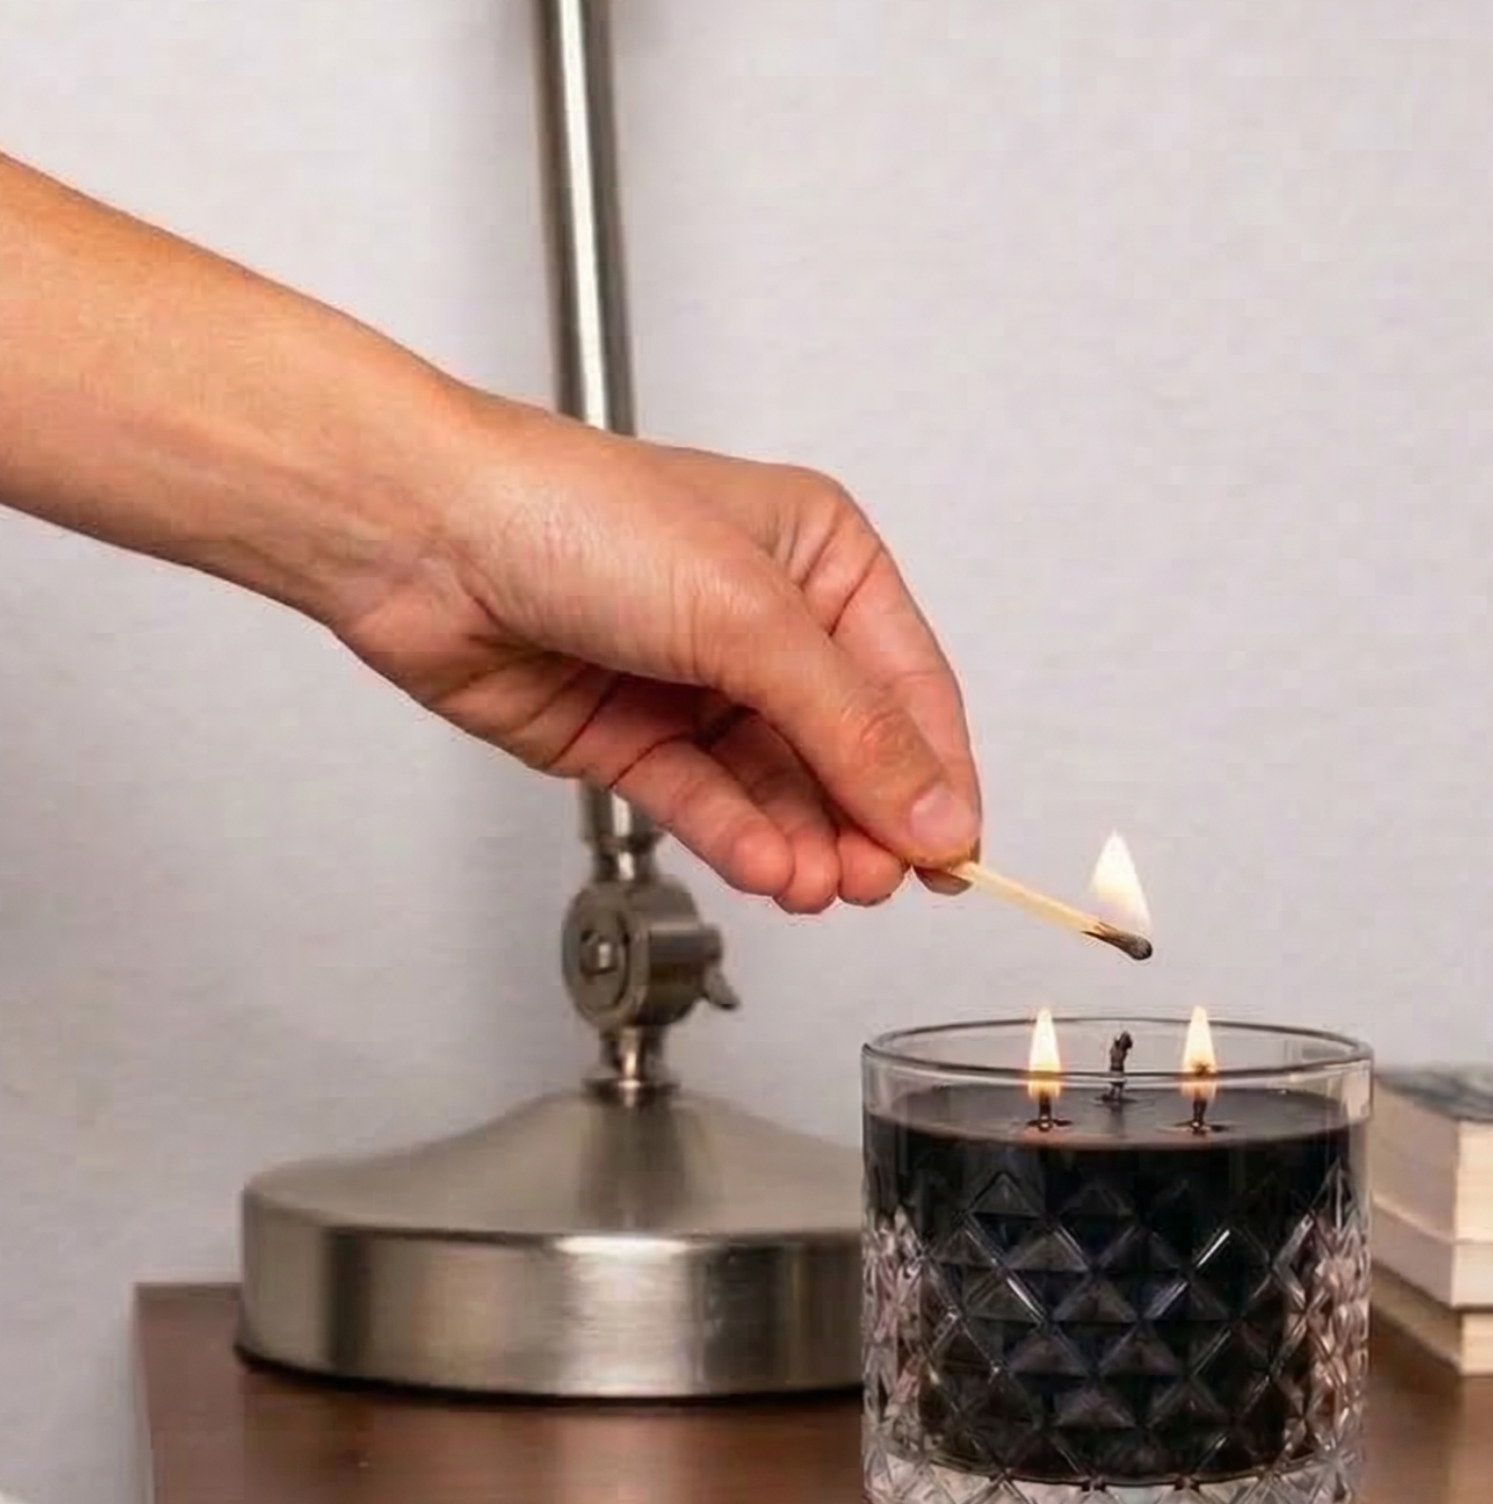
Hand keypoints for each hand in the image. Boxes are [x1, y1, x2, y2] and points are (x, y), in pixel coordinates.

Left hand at [335, 399, 981, 910]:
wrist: (419, 539)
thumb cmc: (566, 514)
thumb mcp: (746, 617)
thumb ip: (850, 728)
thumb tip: (934, 813)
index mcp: (817, 557)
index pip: (908, 688)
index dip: (936, 778)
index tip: (957, 854)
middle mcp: (765, 621)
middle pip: (849, 751)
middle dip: (867, 823)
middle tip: (879, 883)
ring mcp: (696, 684)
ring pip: (781, 789)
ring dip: (807, 844)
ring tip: (819, 884)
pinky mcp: (635, 738)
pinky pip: (710, 805)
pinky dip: (742, 841)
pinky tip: (770, 868)